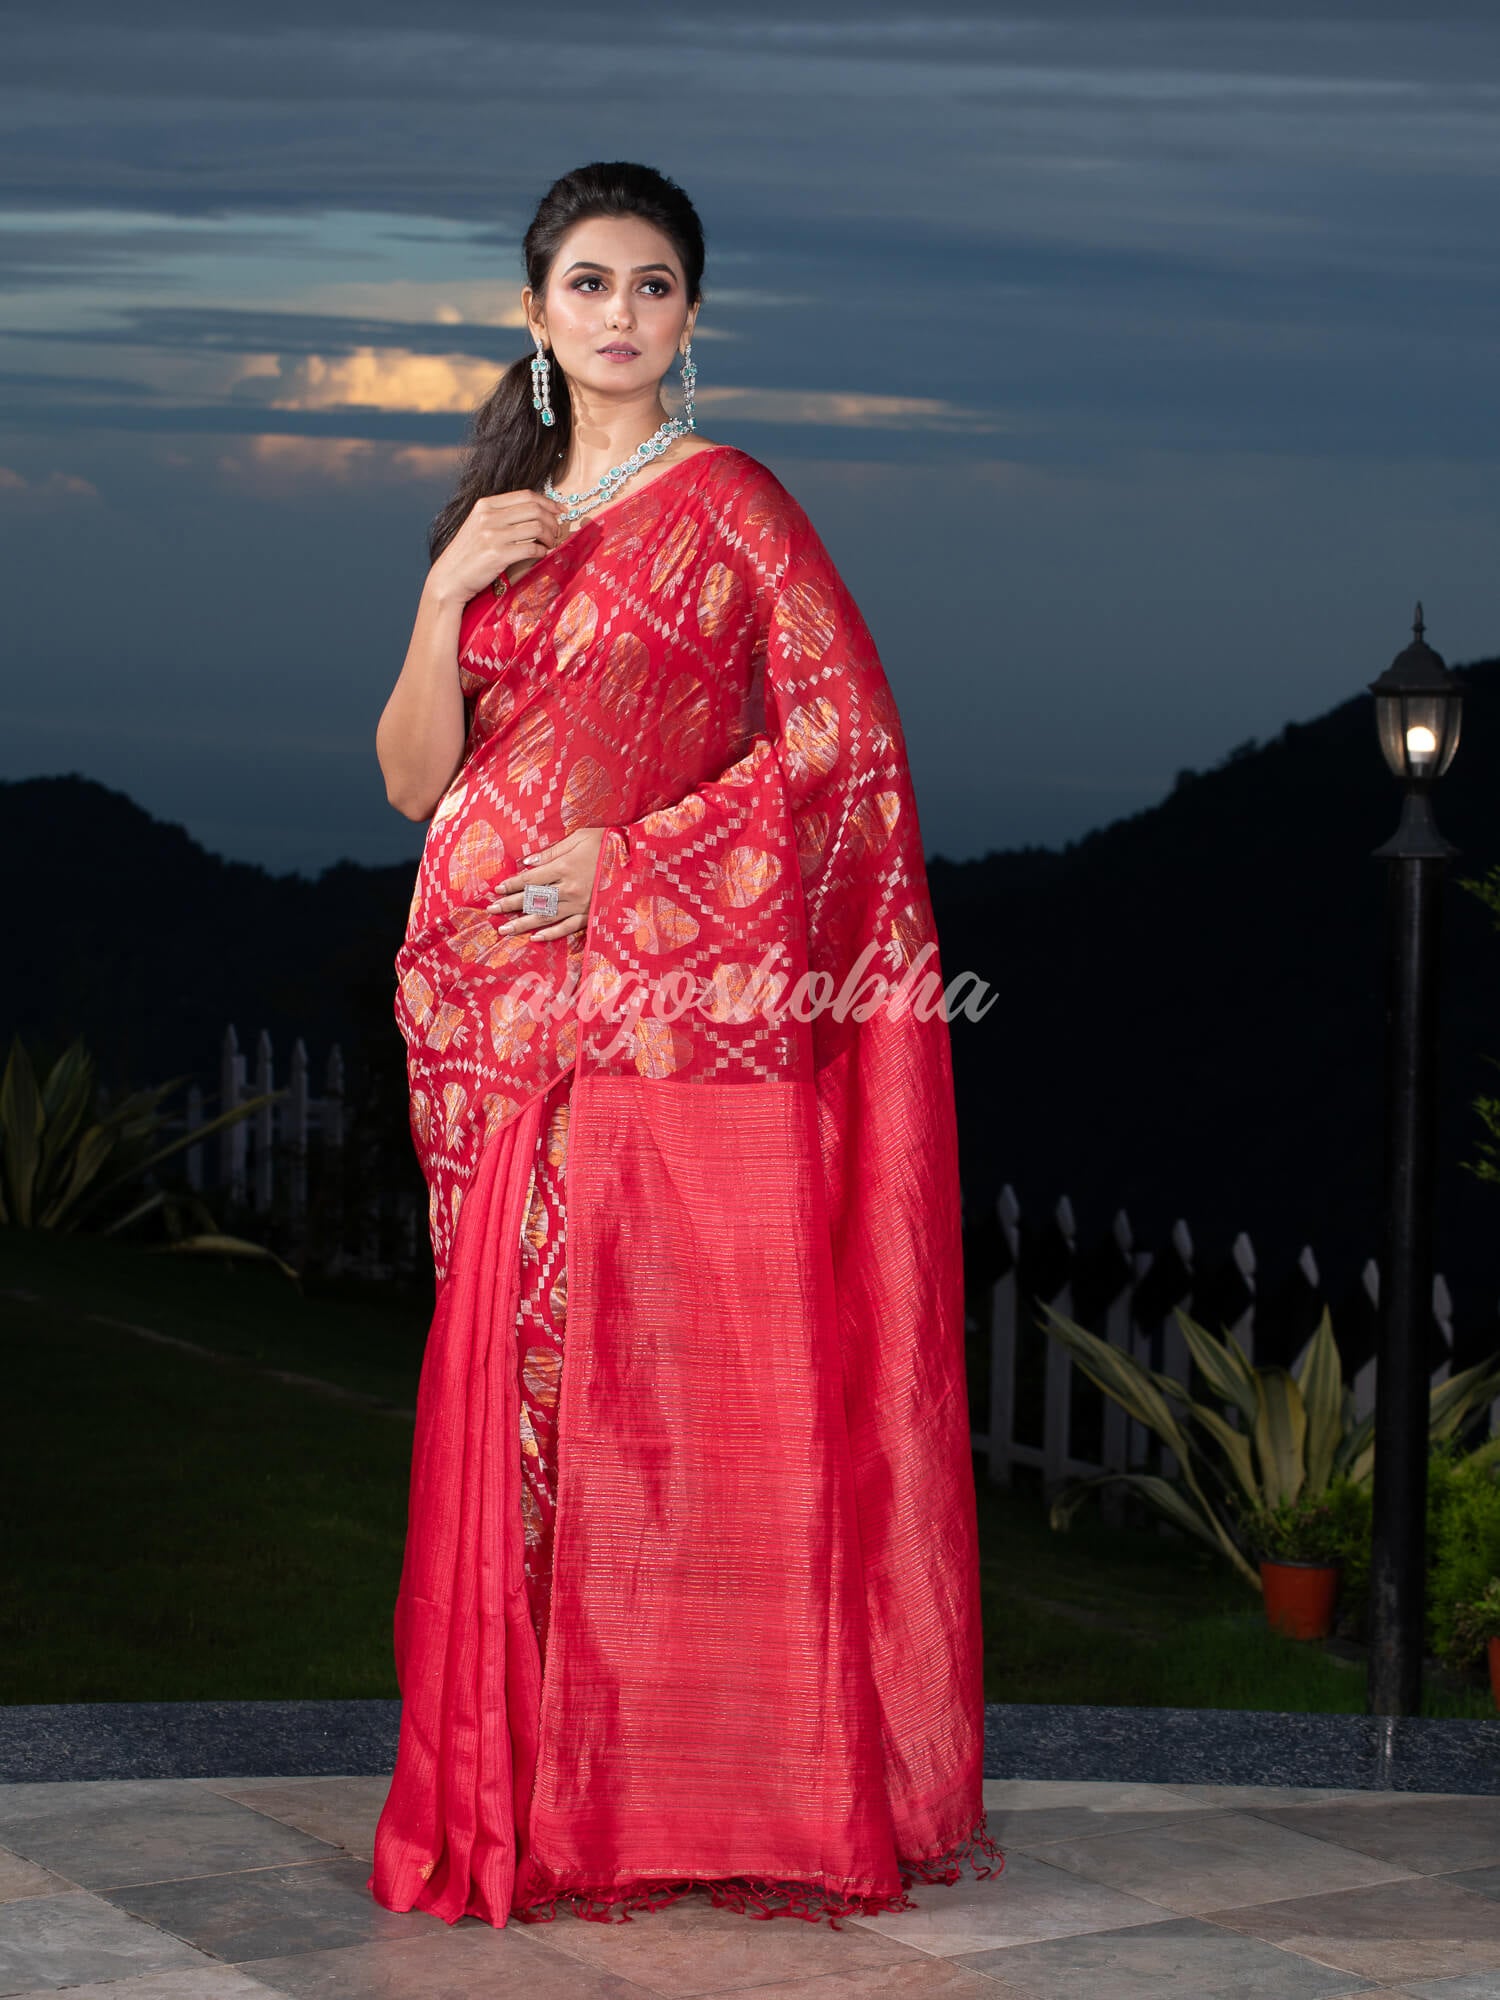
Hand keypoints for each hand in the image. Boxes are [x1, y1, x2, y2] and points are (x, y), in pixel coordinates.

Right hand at [426, 487, 567, 604]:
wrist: (449, 578)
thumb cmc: (468, 554)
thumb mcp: (479, 525)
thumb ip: (502, 516)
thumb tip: (536, 512)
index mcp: (485, 505)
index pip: (526, 495)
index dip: (548, 502)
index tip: (560, 510)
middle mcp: (489, 516)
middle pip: (534, 509)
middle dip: (552, 520)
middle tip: (556, 531)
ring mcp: (493, 535)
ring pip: (536, 527)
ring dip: (549, 536)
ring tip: (549, 544)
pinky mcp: (498, 555)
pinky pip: (531, 548)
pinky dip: (541, 551)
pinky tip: (541, 554)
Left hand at [492, 828, 607, 942]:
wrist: (638, 858)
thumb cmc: (607, 842)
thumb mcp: (579, 837)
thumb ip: (552, 852)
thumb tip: (528, 862)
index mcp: (564, 867)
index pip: (530, 878)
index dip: (512, 885)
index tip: (496, 890)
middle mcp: (569, 889)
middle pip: (533, 899)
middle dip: (510, 905)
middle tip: (491, 911)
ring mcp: (580, 904)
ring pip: (546, 917)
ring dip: (523, 924)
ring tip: (505, 930)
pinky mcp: (591, 914)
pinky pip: (569, 928)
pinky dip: (552, 934)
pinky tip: (536, 938)